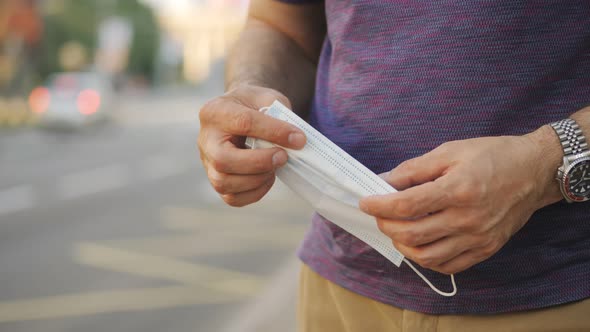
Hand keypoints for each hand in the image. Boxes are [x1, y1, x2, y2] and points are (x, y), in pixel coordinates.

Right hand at [198, 84, 305, 206]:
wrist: (240, 112)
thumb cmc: (254, 105)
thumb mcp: (267, 98)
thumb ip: (280, 115)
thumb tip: (296, 141)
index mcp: (215, 112)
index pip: (243, 123)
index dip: (274, 132)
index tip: (299, 139)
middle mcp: (206, 139)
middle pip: (223, 160)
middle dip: (259, 162)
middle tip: (283, 156)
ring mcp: (207, 163)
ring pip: (224, 183)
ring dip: (257, 179)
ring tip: (275, 167)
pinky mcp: (216, 180)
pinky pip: (232, 198)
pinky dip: (255, 192)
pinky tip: (267, 178)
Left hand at [360, 130, 561, 274]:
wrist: (535, 171)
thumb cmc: (492, 156)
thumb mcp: (450, 151)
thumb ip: (413, 169)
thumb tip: (383, 181)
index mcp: (458, 189)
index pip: (407, 205)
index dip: (379, 205)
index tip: (366, 202)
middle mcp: (468, 218)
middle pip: (412, 234)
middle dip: (386, 225)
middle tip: (380, 215)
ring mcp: (478, 238)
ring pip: (426, 256)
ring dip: (402, 245)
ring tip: (396, 230)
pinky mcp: (486, 249)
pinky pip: (447, 265)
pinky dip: (426, 258)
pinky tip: (419, 244)